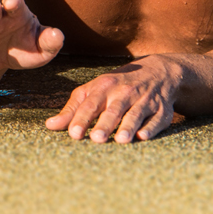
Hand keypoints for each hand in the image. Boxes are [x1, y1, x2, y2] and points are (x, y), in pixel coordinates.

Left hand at [46, 56, 179, 142]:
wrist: (157, 73)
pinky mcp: (162, 110)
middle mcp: (125, 92)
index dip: (82, 119)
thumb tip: (50, 126)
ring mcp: (145, 100)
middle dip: (105, 123)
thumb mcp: (94, 90)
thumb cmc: (117, 86)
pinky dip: (151, 127)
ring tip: (121, 140)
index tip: (74, 134)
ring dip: (128, 126)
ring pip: (136, 113)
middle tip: (97, 139)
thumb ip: (73, 109)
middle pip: (114, 109)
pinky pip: (157, 119)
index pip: (91, 103)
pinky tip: (144, 136)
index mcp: (105, 86)